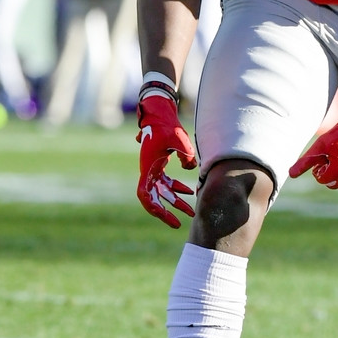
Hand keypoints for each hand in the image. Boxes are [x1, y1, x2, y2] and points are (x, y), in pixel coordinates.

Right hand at [136, 93, 196, 228]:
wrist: (159, 113)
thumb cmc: (167, 126)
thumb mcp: (179, 139)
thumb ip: (187, 155)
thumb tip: (191, 168)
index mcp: (148, 168)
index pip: (146, 195)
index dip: (156, 209)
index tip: (171, 218)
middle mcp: (148, 171)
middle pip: (154, 198)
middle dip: (167, 211)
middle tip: (179, 224)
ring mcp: (152, 170)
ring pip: (162, 192)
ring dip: (175, 202)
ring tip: (191, 211)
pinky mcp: (158, 166)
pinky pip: (166, 183)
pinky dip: (177, 188)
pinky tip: (190, 191)